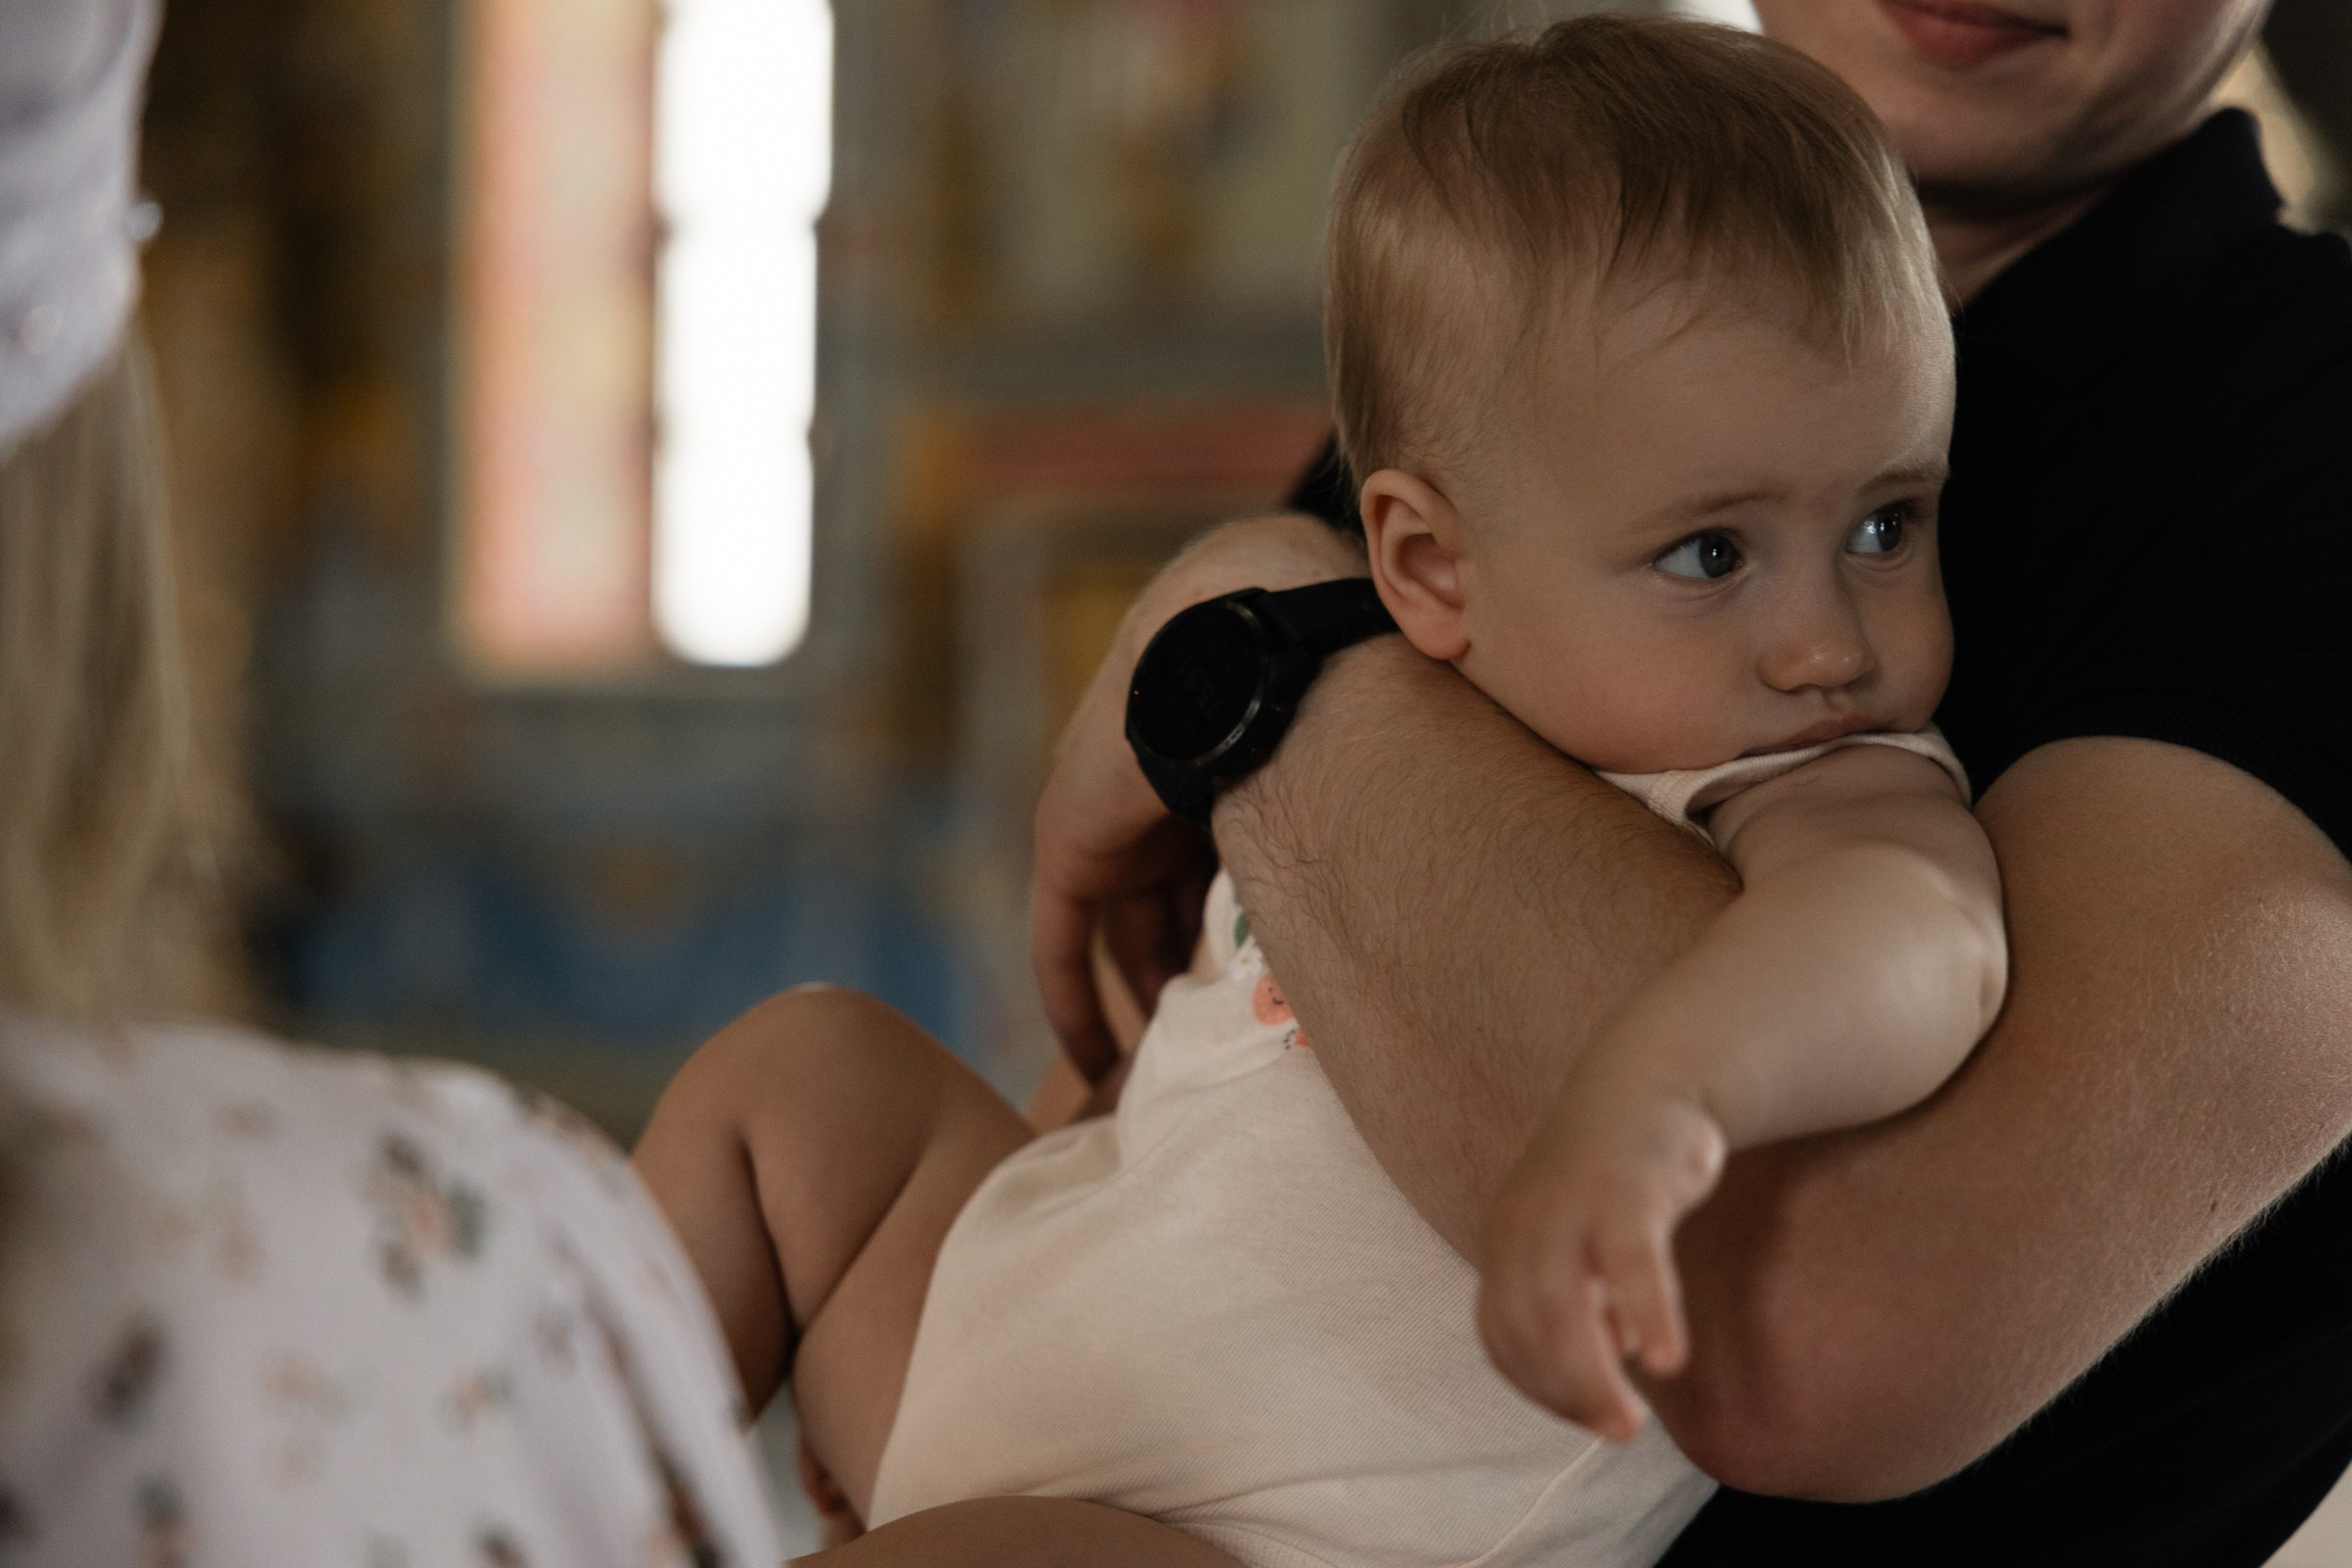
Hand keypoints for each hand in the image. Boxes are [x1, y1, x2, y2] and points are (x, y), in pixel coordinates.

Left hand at [1029, 513, 1367, 1080]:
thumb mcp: (1375, 747)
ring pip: (1119, 931)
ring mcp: (1112, 811)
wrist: (1256, 650)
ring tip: (1164, 1080)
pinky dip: (1073, 1002)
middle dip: (1190, 972)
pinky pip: (1063, 940)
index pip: (1228, 858)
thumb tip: (1519, 840)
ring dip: (1137, 1002)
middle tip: (1218, 1050)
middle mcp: (1169, 786)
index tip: (1271, 995)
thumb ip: (1412, 790)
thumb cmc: (1341, 682)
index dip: (1246, 926)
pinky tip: (1091, 1067)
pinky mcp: (1071, 841)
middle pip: (1172, 900)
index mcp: (1233, 758)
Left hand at [1477, 1081, 1727, 1440]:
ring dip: (1594, 1373)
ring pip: (1564, 1304)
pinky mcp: (1626, 1188)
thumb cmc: (1617, 1175)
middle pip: (1526, 1326)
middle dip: (1566, 1391)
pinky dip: (1646, 1315)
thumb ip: (1584, 1301)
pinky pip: (1630, 1263)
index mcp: (1505, 1241)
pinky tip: (1668, 1360)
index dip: (1540, 1387)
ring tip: (1630, 1419)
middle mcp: (1524, 1224)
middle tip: (1616, 1431)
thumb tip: (1610, 1363)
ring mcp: (1570, 1204)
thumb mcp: (1581, 1240)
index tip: (1586, 1417)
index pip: (1502, 1336)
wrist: (1647, 1077)